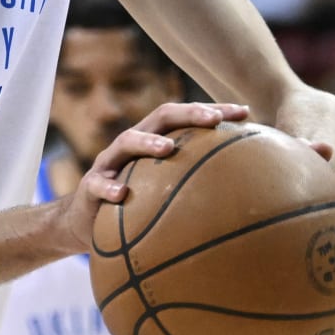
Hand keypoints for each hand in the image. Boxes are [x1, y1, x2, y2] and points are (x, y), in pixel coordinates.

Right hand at [56, 102, 247, 251]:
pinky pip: (98, 183)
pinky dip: (110, 187)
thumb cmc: (137, 206)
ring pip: (127, 141)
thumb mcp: (167, 193)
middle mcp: (133, 144)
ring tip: (168, 148)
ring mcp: (110, 163)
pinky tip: (122, 194)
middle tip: (215, 119)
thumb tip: (250, 201)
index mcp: (155, 141)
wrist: (84, 223)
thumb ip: (198, 187)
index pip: (188, 118)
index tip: (246, 112)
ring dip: (148, 142)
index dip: (215, 111)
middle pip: (161, 117)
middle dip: (189, 113)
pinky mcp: (90, 186)